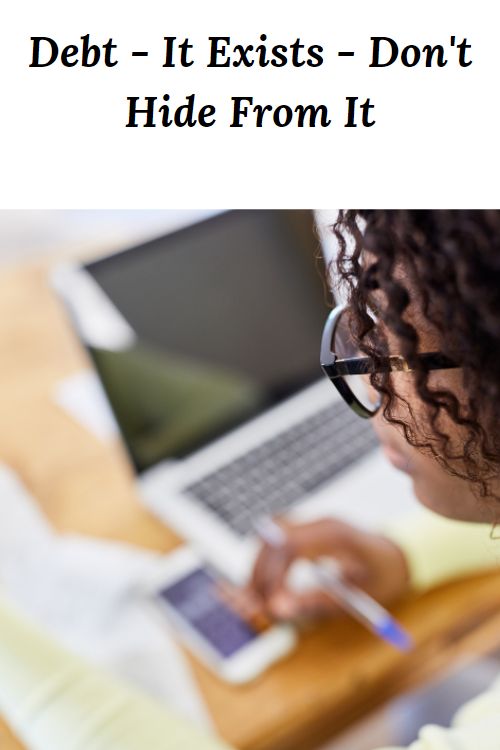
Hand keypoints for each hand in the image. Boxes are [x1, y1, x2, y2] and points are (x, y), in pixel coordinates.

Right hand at [248, 518, 409, 620]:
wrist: (398, 556)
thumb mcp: (353, 597)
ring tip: (260, 601)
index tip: (271, 604)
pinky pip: (278, 543)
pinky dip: (268, 565)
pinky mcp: (307, 531)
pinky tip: (267, 588)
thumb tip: (277, 609)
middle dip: (259, 573)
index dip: (272, 575)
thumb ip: (315, 602)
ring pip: (271, 540)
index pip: (289, 545)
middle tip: (257, 606)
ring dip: (260, 569)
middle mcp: (320, 523)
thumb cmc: (383, 576)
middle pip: (273, 540)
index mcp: (336, 534)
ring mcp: (312, 524)